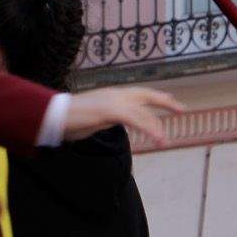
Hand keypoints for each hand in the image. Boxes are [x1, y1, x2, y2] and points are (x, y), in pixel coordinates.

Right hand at [64, 86, 182, 144]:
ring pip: (143, 112)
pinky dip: (148, 129)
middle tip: (182, 109)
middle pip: (146, 96)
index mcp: (112, 95)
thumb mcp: (95, 117)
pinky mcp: (110, 110)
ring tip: (165, 142)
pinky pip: (136, 119)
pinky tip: (156, 139)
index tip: (171, 102)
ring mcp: (113, 101)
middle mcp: (116, 94)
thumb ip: (108, 117)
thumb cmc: (70, 119)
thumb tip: (115, 122)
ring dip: (155, 128)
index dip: (156, 97)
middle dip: (165, 102)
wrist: (54, 115)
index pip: (139, 94)